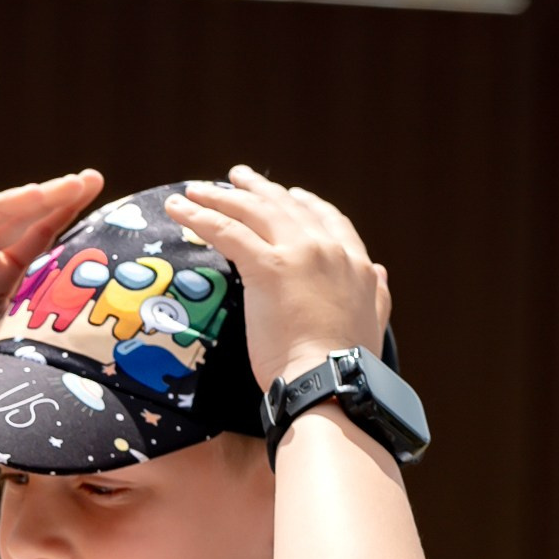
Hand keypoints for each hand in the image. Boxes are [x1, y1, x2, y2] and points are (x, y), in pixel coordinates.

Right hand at [0, 171, 103, 414]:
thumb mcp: (18, 337)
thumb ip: (45, 310)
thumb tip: (106, 301)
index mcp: (4, 272)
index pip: (39, 229)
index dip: (64, 205)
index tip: (95, 182)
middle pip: (14, 218)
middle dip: (47, 197)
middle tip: (81, 181)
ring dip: (7, 205)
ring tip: (39, 192)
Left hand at [175, 167, 388, 393]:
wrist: (330, 381)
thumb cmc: (343, 364)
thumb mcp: (373, 320)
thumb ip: (376, 292)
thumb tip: (378, 270)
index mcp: (355, 263)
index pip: (329, 220)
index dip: (307, 204)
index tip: (292, 194)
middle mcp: (329, 250)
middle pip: (287, 207)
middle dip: (259, 189)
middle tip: (237, 178)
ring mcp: (299, 254)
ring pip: (255, 212)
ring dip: (222, 197)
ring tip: (197, 190)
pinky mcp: (268, 268)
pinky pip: (228, 232)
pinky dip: (200, 216)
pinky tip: (180, 209)